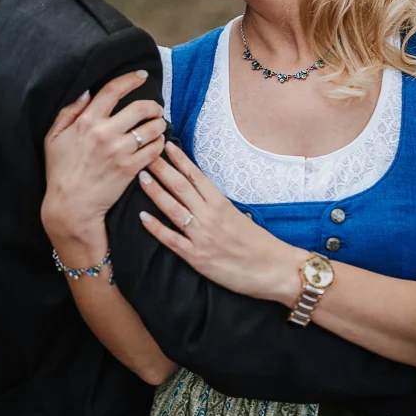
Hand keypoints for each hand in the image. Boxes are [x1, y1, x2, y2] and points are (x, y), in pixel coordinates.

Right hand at [42, 70, 166, 245]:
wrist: (71, 206)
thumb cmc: (60, 171)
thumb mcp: (53, 137)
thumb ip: (68, 112)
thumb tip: (86, 92)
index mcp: (86, 121)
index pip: (113, 90)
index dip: (130, 79)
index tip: (141, 76)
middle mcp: (104, 133)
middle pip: (139, 108)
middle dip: (153, 105)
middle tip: (156, 108)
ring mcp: (119, 151)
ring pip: (151, 128)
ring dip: (159, 124)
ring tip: (158, 125)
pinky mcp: (130, 168)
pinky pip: (154, 150)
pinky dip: (159, 144)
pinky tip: (157, 144)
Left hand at [138, 141, 305, 302]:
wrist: (275, 269)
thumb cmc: (260, 244)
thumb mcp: (240, 217)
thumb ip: (218, 206)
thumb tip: (201, 194)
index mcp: (221, 204)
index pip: (196, 176)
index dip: (179, 159)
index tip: (166, 145)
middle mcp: (210, 216)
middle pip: (180, 186)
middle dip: (161, 168)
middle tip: (145, 154)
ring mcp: (202, 236)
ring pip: (172, 208)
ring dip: (154, 191)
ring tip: (140, 176)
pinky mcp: (197, 257)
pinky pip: (171, 240)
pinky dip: (156, 228)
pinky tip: (142, 217)